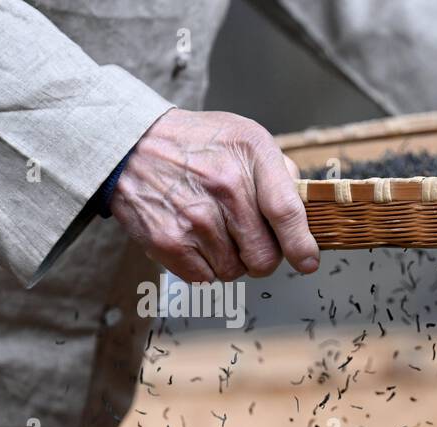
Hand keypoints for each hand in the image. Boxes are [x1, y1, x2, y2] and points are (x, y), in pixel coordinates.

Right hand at [110, 108, 318, 282]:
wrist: (129, 145)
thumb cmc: (196, 144)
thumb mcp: (245, 137)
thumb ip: (281, 173)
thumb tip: (305, 211)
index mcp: (251, 155)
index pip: (287, 213)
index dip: (301, 246)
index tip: (306, 262)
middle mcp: (225, 186)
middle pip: (264, 257)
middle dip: (261, 255)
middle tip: (246, 237)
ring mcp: (195, 216)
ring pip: (235, 272)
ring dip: (230, 260)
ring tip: (213, 229)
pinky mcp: (169, 241)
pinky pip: (206, 278)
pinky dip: (204, 266)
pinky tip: (194, 239)